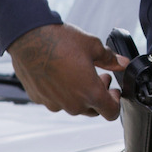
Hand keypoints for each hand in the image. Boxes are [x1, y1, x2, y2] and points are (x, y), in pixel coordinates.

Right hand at [7, 23, 126, 119]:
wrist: (29, 38)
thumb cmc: (61, 41)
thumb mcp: (93, 46)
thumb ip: (110, 59)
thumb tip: (122, 63)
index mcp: (90, 93)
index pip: (111, 113)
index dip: (115, 101)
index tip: (112, 88)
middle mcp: (72, 104)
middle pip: (93, 110)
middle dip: (98, 95)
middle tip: (98, 76)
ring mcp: (54, 103)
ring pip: (73, 106)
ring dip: (79, 94)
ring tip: (77, 73)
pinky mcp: (39, 99)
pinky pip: (55, 100)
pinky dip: (60, 91)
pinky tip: (59, 73)